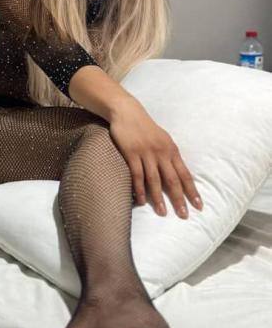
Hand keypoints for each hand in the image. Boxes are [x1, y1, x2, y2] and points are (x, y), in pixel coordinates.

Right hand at [108, 98, 202, 218]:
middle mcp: (162, 152)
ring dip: (159, 198)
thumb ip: (169, 156)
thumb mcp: (163, 139)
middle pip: (173, 179)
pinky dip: (139, 189)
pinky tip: (141, 200)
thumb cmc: (146, 128)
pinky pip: (137, 174)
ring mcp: (146, 153)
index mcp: (172, 150)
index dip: (192, 191)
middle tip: (184, 215)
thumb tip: (177, 174)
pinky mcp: (131, 153)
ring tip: (163, 213)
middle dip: (179, 199)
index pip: (185, 174)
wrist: (127, 112)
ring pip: (155, 179)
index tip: (199, 206)